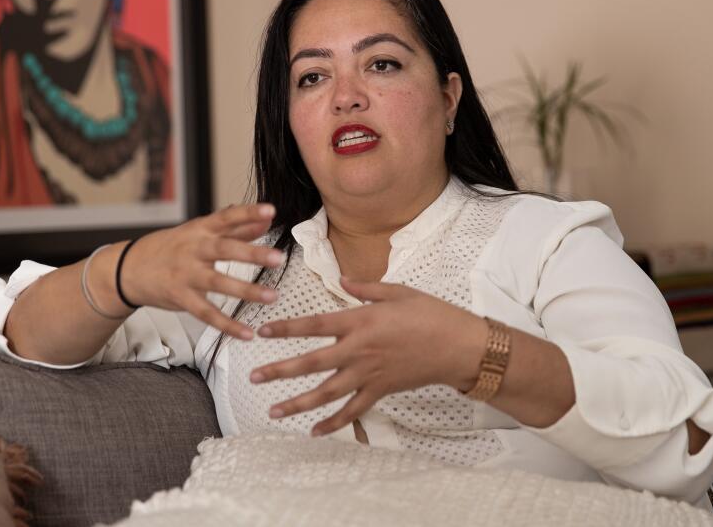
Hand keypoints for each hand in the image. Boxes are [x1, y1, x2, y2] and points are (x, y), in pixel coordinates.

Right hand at [119, 204, 285, 340]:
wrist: (129, 268)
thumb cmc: (172, 247)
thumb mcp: (200, 231)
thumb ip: (237, 226)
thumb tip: (269, 218)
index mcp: (201, 229)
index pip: (227, 217)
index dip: (248, 212)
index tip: (271, 210)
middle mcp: (194, 249)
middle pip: (224, 249)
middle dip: (252, 253)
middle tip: (279, 258)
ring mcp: (186, 274)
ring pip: (218, 282)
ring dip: (246, 290)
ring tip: (272, 296)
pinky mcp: (180, 298)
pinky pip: (206, 313)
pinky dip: (227, 325)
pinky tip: (247, 333)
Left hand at [249, 277, 486, 435]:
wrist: (458, 346)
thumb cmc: (430, 314)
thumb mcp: (397, 291)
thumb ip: (365, 289)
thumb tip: (342, 282)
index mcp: (360, 321)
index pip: (314, 325)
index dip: (286, 328)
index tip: (262, 331)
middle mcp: (358, 350)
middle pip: (311, 363)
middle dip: (280, 371)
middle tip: (254, 378)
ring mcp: (368, 375)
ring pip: (326, 393)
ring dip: (298, 403)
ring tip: (272, 410)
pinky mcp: (380, 391)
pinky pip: (352, 412)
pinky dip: (333, 423)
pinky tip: (314, 432)